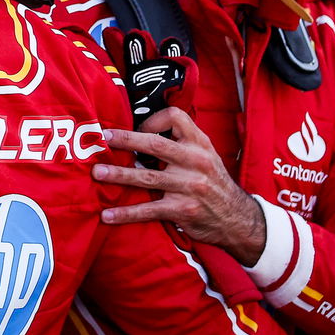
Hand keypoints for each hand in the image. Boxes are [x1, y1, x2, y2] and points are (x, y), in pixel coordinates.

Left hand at [93, 107, 265, 265]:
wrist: (237, 218)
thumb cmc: (213, 181)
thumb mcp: (206, 154)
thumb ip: (182, 141)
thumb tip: (143, 129)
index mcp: (199, 143)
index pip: (175, 117)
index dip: (153, 119)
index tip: (138, 127)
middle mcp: (195, 162)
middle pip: (155, 145)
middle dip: (126, 140)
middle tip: (105, 138)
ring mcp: (188, 187)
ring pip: (147, 178)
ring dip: (119, 175)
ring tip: (97, 173)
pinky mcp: (181, 210)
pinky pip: (148, 210)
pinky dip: (125, 213)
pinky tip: (108, 215)